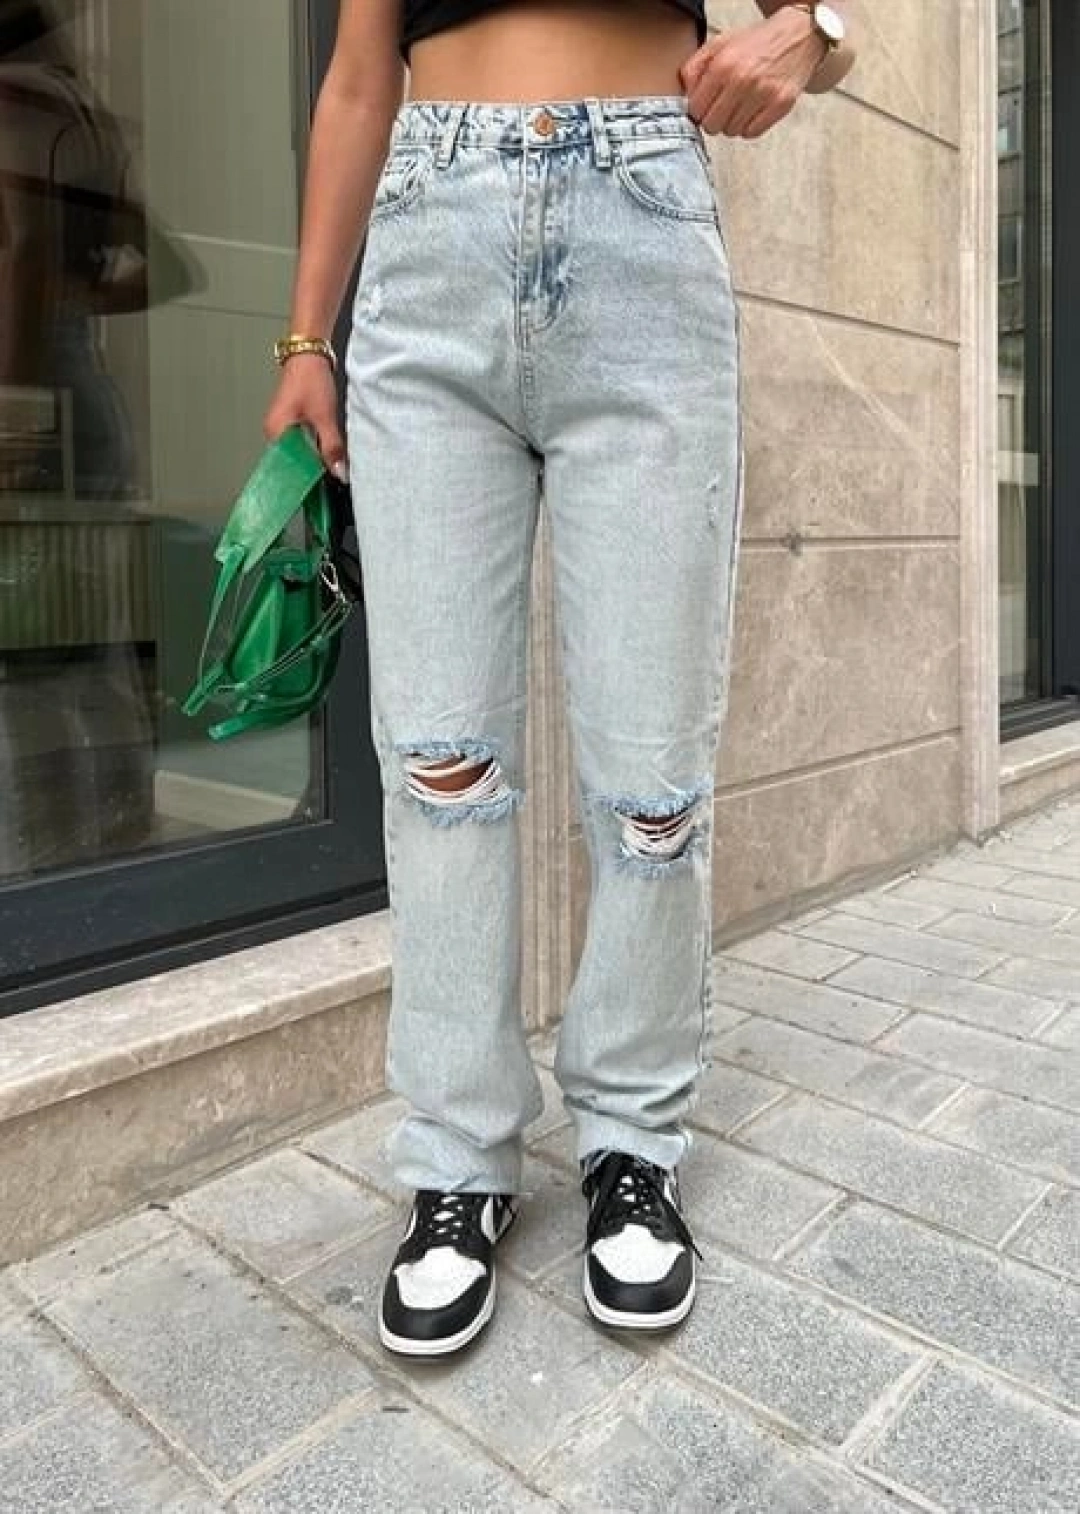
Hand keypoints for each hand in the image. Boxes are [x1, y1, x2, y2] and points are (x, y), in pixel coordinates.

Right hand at [263, 354, 349, 482]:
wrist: (309, 356)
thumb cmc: (310, 379)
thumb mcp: (325, 417)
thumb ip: (331, 447)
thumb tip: (338, 472)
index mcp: (276, 433)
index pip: (287, 469)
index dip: (303, 482)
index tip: (318, 494)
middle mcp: (274, 433)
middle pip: (293, 463)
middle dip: (311, 473)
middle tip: (329, 483)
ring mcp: (282, 429)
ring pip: (298, 454)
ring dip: (313, 462)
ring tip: (328, 471)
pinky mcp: (291, 424)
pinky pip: (301, 444)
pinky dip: (313, 451)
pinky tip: (326, 455)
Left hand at [679, 9, 828, 139]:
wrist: (797, 36)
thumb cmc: (755, 43)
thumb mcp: (719, 45)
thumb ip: (695, 68)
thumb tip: (685, 95)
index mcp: (723, 64)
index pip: (696, 110)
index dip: (698, 110)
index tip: (705, 105)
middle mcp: (743, 80)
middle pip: (712, 125)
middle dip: (713, 119)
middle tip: (722, 107)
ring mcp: (763, 93)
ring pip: (731, 132)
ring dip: (732, 123)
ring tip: (739, 105)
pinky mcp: (780, 105)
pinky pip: (752, 133)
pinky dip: (749, 126)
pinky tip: (752, 111)